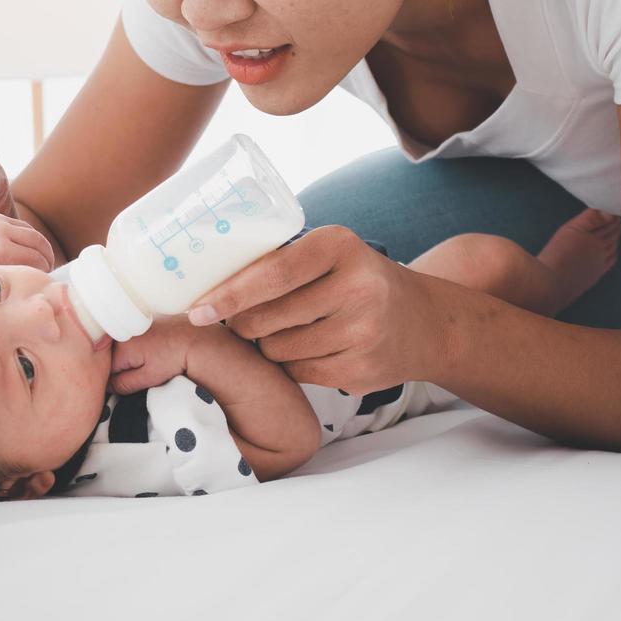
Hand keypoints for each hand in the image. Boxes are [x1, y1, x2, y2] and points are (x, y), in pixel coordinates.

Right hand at [108, 315, 207, 395]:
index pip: (103, 371)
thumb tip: (106, 387)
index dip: (113, 381)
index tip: (126, 385)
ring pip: (120, 345)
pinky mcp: (141, 319)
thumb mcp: (147, 378)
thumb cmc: (174, 358)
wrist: (197, 337)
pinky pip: (131, 335)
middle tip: (141, 372)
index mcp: (119, 348)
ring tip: (149, 358)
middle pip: (109, 356)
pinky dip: (137, 343)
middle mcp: (121, 331)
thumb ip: (123, 384)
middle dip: (119, 367)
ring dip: (128, 355)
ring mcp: (131, 323)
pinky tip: (153, 348)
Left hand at [187, 225, 441, 394]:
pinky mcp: (362, 372)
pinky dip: (292, 364)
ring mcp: (363, 333)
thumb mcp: (329, 254)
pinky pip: (298, 374)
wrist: (423, 322)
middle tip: (243, 320)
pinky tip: (312, 349)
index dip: (230, 294)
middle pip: (267, 318)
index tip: (197, 309)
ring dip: (268, 345)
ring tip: (289, 330)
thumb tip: (208, 282)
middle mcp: (357, 288)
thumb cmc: (356, 280)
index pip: (273, 274)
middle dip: (244, 323)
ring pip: (277, 350)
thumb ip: (281, 261)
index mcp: (340, 246)